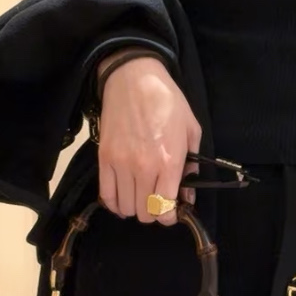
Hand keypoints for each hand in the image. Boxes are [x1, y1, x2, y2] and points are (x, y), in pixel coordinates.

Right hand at [95, 56, 200, 224]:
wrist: (134, 79)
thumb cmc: (167, 101)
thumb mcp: (191, 130)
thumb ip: (191, 167)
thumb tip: (187, 196)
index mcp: (169, 162)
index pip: (165, 209)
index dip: (170, 217)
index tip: (172, 211)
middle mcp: (143, 168)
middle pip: (144, 213)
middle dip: (154, 212)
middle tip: (158, 200)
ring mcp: (120, 164)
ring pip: (125, 208)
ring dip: (135, 208)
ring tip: (141, 195)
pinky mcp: (104, 159)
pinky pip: (106, 195)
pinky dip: (115, 203)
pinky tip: (123, 198)